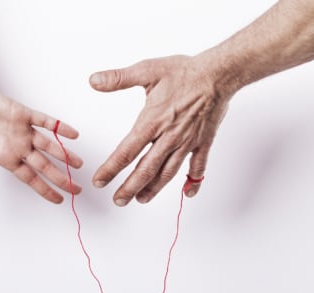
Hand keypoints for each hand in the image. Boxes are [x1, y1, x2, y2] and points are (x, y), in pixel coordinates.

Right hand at [0, 70, 82, 208]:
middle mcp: (18, 146)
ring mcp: (22, 130)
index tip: (59, 199)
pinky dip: (59, 127)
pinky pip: (45, 121)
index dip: (45, 189)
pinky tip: (73, 134)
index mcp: (5, 157)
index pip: (31, 179)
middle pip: (44, 166)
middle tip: (77, 190)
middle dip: (61, 178)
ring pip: (49, 146)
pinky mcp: (22, 114)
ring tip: (79, 164)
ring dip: (64, 155)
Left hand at [89, 55, 231, 205]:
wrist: (219, 74)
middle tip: (118, 200)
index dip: (110, 169)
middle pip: (146, 169)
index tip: (99, 181)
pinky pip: (199, 167)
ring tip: (142, 199)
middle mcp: (169, 137)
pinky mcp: (203, 142)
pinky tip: (188, 194)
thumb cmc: (185, 72)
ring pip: (168, 172)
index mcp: (152, 122)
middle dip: (130, 187)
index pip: (126, 151)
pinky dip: (194, 182)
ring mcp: (187, 142)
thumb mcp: (148, 70)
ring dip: (154, 188)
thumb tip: (94, 80)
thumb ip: (118, 78)